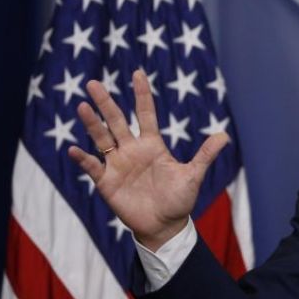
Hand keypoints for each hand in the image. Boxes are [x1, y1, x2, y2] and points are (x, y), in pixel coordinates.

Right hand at [68, 69, 228, 250]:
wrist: (164, 225)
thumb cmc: (179, 199)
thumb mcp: (193, 175)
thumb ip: (205, 155)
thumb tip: (225, 135)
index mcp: (153, 145)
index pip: (145, 114)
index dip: (141, 95)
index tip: (138, 73)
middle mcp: (132, 150)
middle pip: (117, 121)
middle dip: (106, 103)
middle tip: (93, 83)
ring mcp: (118, 164)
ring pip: (102, 138)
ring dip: (92, 124)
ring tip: (82, 106)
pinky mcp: (107, 182)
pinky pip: (92, 167)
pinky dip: (83, 159)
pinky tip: (73, 149)